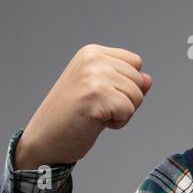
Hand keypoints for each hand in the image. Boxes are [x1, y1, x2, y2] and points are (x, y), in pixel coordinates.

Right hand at [14, 44, 151, 168]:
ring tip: (95, 115)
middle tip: (96, 108)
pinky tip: (95, 122)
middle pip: (139, 79)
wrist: (44, 140)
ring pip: (137, 96)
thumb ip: (125, 83)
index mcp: (91, 52)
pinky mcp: (96, 96)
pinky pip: (129, 111)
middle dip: (125, 100)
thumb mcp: (100, 92)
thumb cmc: (70, 117)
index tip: (101, 95)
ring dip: (122, 113)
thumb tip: (149, 79)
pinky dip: (118, 123)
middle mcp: (93, 59)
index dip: (126, 84)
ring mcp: (94, 76)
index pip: (135, 62)